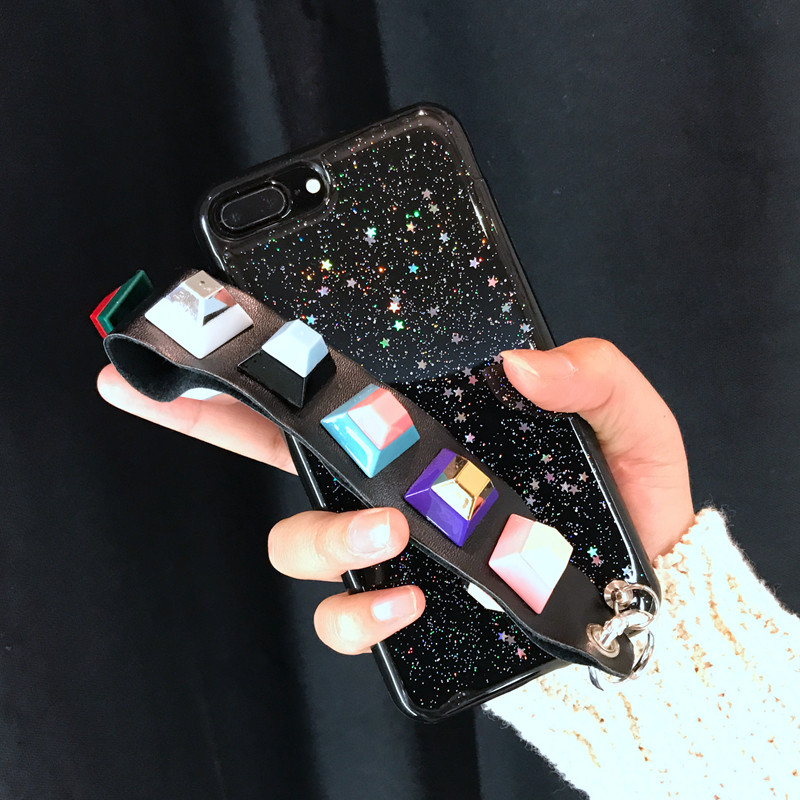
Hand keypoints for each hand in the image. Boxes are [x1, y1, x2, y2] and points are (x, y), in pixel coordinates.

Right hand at [97, 338, 693, 653]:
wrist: (641, 598)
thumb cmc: (626, 504)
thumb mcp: (628, 422)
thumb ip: (594, 375)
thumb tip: (524, 361)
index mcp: (427, 427)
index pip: (336, 386)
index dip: (273, 356)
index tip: (223, 322)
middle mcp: (390, 484)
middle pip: (274, 446)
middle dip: (205, 416)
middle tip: (158, 389)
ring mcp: (390, 549)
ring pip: (294, 540)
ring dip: (321, 531)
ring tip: (386, 528)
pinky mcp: (402, 610)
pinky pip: (341, 618)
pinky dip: (356, 609)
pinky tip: (405, 598)